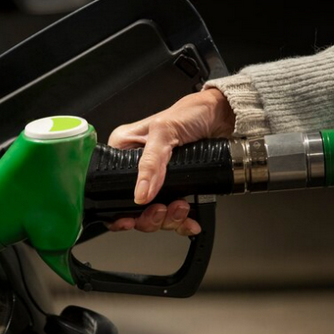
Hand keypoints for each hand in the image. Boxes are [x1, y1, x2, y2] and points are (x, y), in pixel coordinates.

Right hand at [105, 87, 234, 235]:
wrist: (222, 115)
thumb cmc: (191, 112)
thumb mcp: (164, 132)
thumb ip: (150, 163)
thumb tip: (140, 193)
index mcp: (124, 151)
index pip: (111, 185)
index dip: (118, 208)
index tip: (129, 219)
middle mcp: (138, 168)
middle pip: (133, 207)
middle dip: (149, 216)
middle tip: (162, 210)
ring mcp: (159, 179)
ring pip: (154, 213)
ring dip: (168, 218)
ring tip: (181, 207)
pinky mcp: (178, 186)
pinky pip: (174, 213)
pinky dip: (182, 221)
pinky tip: (189, 220)